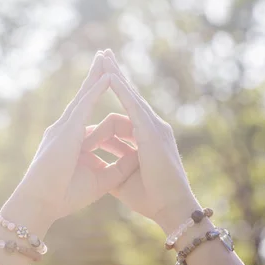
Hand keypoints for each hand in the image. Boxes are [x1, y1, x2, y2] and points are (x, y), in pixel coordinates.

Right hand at [4, 52, 138, 229]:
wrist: (40, 203)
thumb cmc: (65, 196)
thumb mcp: (101, 180)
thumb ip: (118, 167)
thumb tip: (137, 156)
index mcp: (74, 142)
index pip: (94, 121)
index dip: (104, 107)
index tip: (115, 96)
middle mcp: (67, 129)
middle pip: (86, 98)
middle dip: (96, 78)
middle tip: (105, 58)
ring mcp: (65, 127)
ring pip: (84, 95)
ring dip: (96, 75)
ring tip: (105, 56)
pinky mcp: (67, 130)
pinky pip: (84, 104)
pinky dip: (96, 90)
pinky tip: (108, 76)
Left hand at [82, 50, 200, 233]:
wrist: (171, 209)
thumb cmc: (150, 198)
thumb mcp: (121, 180)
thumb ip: (109, 167)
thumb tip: (93, 165)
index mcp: (144, 138)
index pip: (123, 113)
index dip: (109, 105)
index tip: (96, 96)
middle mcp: (151, 127)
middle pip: (129, 96)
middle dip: (115, 75)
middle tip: (103, 55)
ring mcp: (154, 127)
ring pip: (131, 95)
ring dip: (116, 75)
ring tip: (104, 57)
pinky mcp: (152, 132)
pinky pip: (133, 107)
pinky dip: (122, 91)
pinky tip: (109, 76)